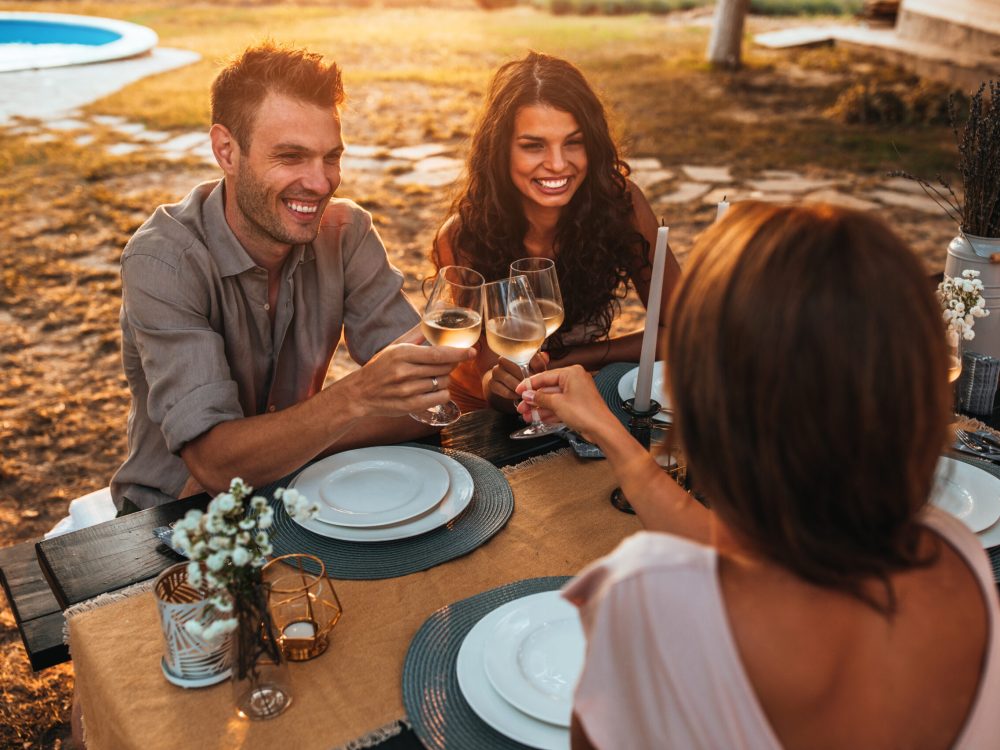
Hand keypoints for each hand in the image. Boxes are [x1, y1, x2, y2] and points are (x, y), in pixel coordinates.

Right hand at [346, 342, 473, 417]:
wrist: (360, 394)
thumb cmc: (380, 367)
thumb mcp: (394, 347)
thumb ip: (416, 334)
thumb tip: (434, 316)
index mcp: (402, 354)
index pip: (437, 354)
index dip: (458, 353)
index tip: (472, 351)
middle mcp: (405, 372)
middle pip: (443, 368)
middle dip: (451, 365)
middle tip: (447, 362)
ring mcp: (407, 391)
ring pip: (443, 383)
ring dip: (445, 379)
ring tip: (433, 376)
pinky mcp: (410, 406)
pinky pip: (440, 398)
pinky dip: (443, 393)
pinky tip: (434, 389)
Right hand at [488, 351, 548, 401]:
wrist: (506, 385)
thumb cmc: (524, 374)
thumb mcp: (535, 368)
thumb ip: (540, 361)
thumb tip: (545, 356)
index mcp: (516, 352)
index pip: (527, 354)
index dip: (537, 364)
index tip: (542, 372)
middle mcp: (504, 359)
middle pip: (515, 366)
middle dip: (527, 377)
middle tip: (535, 384)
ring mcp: (496, 371)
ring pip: (508, 378)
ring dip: (520, 387)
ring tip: (528, 392)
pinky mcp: (491, 383)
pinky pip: (502, 389)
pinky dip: (512, 394)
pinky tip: (518, 396)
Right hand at [515, 365, 614, 443]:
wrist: (602, 430)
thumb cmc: (587, 413)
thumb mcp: (557, 403)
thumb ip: (540, 398)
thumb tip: (528, 395)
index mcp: (571, 373)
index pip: (545, 376)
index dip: (530, 384)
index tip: (519, 390)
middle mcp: (575, 380)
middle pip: (548, 389)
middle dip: (534, 400)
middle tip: (521, 406)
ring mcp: (576, 394)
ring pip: (552, 399)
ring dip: (539, 408)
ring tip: (526, 415)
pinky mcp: (577, 406)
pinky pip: (559, 406)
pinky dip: (549, 412)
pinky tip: (537, 418)